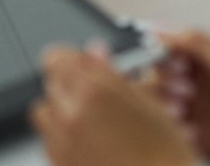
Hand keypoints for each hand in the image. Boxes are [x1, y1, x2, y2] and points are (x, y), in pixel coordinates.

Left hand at [32, 46, 196, 165]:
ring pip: (45, 113)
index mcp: (95, 90)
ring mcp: (60, 143)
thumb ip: (115, 75)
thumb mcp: (150, 105)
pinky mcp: (58, 163)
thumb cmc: (164, 158)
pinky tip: (90, 146)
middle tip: (94, 95)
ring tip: (91, 123)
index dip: (73, 60)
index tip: (84, 65)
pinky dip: (63, 139)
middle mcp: (70, 114)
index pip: (58, 57)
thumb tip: (96, 54)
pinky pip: (49, 142)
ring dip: (62, 111)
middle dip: (70, 85)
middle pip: (52, 84)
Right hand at [154, 30, 209, 165]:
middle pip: (158, 78)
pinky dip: (175, 133)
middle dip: (163, 82)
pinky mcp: (202, 141)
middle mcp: (200, 85)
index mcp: (207, 60)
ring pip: (160, 107)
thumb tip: (159, 27)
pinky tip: (193, 133)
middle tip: (185, 90)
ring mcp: (200, 113)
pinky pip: (174, 135)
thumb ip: (194, 43)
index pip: (167, 50)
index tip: (166, 61)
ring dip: (163, 107)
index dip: (160, 54)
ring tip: (182, 112)